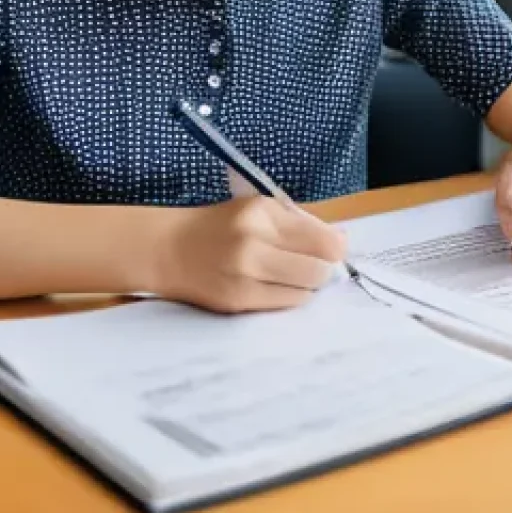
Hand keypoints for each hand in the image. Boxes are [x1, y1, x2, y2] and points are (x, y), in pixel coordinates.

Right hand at [154, 197, 347, 312]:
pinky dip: (290, 296)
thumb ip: (300, 223)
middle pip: (318, 268)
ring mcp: (244, 276)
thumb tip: (341, 243)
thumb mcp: (259, 209)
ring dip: (307, 284)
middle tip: (313, 265)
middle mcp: (253, 244)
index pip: (321, 239)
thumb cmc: (222, 225)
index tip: (335, 250)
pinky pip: (285, 304)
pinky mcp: (237, 301)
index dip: (336, 248)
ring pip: (305, 290)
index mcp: (262, 213)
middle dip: (323, 268)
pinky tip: (277, 286)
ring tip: (292, 275)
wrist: (170, 249)